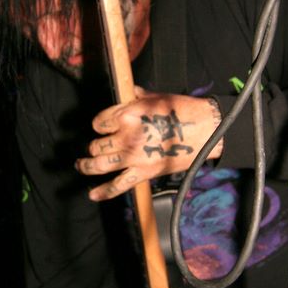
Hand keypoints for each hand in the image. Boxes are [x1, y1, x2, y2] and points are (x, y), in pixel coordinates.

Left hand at [75, 87, 222, 200]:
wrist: (206, 130)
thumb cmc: (183, 111)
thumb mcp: (156, 97)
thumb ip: (135, 97)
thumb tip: (126, 93)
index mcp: (127, 114)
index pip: (99, 122)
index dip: (99, 124)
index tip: (102, 127)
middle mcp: (126, 136)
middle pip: (97, 145)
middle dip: (94, 146)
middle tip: (95, 147)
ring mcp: (133, 157)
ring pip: (99, 165)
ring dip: (86, 166)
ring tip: (81, 165)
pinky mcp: (143, 173)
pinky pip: (118, 186)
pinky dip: (103, 192)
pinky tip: (93, 194)